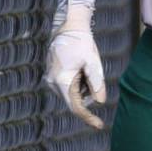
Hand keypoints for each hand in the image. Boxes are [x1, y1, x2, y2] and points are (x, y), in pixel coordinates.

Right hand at [45, 4, 105, 128]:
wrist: (68, 25)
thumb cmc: (81, 42)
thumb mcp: (92, 62)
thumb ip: (97, 83)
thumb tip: (100, 102)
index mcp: (62, 81)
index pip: (75, 107)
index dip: (88, 118)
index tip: (100, 125)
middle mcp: (53, 82)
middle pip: (75, 99)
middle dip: (88, 92)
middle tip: (92, 72)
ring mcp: (50, 78)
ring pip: (72, 92)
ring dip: (83, 85)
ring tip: (84, 64)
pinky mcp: (52, 74)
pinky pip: (67, 85)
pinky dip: (78, 80)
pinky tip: (79, 64)